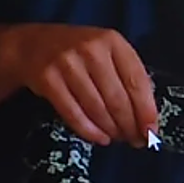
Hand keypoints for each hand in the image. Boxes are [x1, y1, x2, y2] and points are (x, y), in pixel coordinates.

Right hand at [2, 24, 157, 146]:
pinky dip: (89, 131)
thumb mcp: (106, 51)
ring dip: (111, 130)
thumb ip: (125, 75)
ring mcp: (68, 64)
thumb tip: (146, 118)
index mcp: (113, 41)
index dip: (146, 111)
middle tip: (134, 141)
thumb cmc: (79, 52)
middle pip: (118, 98)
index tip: (151, 132)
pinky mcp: (48, 80)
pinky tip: (99, 138)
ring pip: (97, 109)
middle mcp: (91, 49)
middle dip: (129, 126)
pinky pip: (74, 113)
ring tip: (117, 138)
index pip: (137, 81)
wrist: (31, 45)